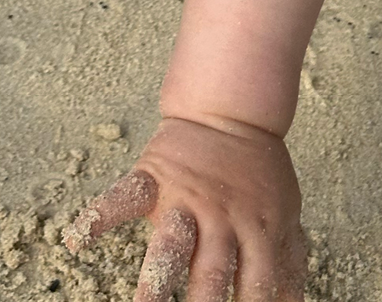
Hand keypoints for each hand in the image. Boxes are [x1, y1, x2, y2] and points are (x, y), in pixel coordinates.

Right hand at [64, 115, 306, 301]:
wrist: (232, 114)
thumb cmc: (259, 175)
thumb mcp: (283, 214)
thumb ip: (287, 262)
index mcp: (257, 232)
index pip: (257, 286)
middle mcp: (221, 221)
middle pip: (212, 274)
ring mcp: (185, 201)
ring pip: (170, 245)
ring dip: (156, 279)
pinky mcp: (154, 180)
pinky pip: (125, 198)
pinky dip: (100, 215)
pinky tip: (78, 238)